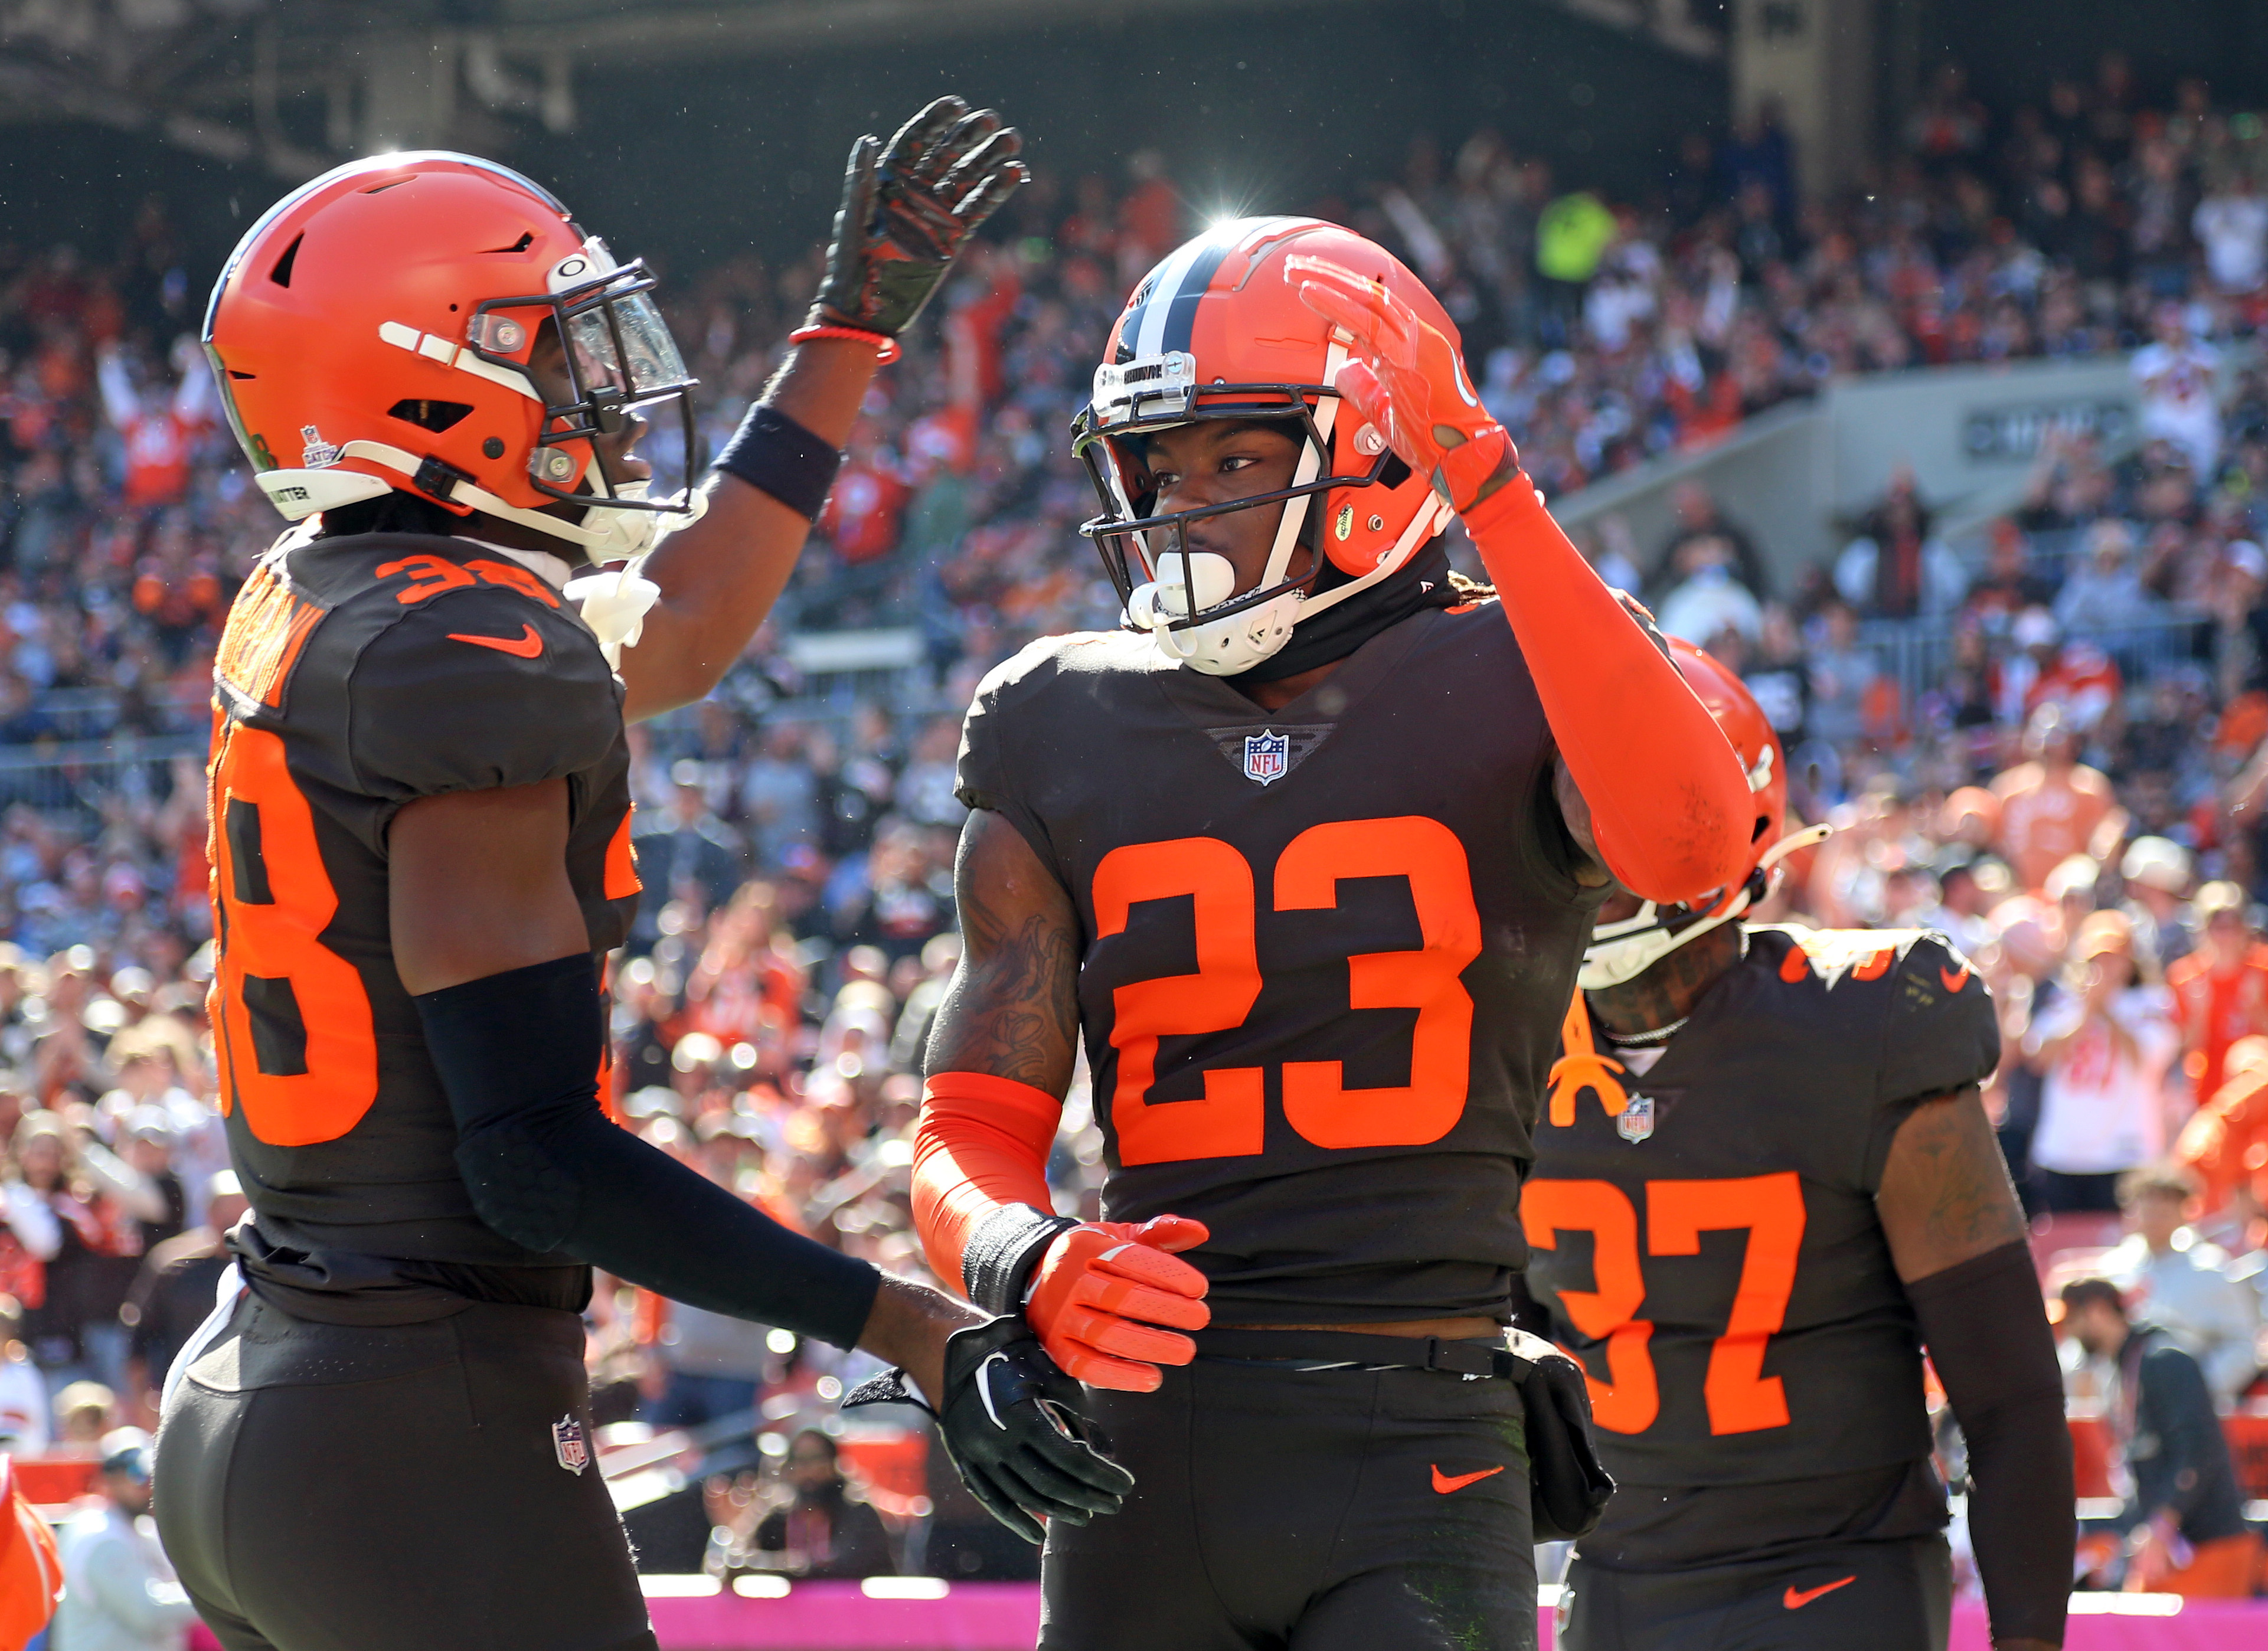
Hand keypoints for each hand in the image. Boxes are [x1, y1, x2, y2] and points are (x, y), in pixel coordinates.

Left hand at [807, 96, 1027, 340]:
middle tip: (991, 121)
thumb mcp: (854, 219)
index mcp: (889, 179)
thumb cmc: (850, 263)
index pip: (916, 141)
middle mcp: (915, 191)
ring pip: (968, 178)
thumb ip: (862, 180)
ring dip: (990, 159)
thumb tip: (869, 139)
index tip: (956, 106)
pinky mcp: (954, 237)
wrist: (865, 309)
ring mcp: (937, 213)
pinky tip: (1015, 173)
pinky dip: (996, 192)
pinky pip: (979, 209)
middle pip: (947, 155)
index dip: (935, 122)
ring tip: (1012, 141)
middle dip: (968, 137)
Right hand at [845, 1316, 1133, 1543]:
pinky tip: (1037, 1534)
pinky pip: (991, 1499)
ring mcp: (976, 1456)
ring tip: (1087, 1514)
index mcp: (1020, 1417)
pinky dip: (1015, 1518)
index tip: (1126, 1483)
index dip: (1101, 1475)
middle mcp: (996, 1443)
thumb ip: (1075, 1408)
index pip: (1071, 1458)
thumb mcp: (1046, 1368)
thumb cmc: (1007, 1351)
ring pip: (1023, 1495)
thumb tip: (1105, 1448)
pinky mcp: (963, 1462)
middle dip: (1088, 1496)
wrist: (947, 1347)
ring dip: (1058, 1509)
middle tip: (1115, 1503)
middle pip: (1051, 1482)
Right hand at [1027, 1215, 1211, 1391]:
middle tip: (1201, 1318)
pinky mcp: (1056, 1346)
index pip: (1128, 1259)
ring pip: (1105, 1334)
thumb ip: (1159, 1232)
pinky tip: (1152, 1378)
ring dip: (1149, 1346)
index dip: (1166, 1273)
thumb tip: (1200, 1232)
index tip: (1199, 1288)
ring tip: (1185, 1351)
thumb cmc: (1094, 1256)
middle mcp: (1069, 1280)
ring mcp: (1060, 1316)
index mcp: (1086, 1247)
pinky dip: (1119, 1376)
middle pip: (1120, 1297)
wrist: (1036, 1275)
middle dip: (1165, 1310)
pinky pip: (1085, 1366)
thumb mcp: (1120, 1236)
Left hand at [1287, 254, 1518, 514]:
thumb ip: (1363, 386)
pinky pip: (1370, 323)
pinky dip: (1338, 306)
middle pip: (1368, 294)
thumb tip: (1342, 369)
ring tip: (1295, 271)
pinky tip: (1311, 294)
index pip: (1372, 308)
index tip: (1307, 281)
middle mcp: (1416, 336)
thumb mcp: (1384, 410)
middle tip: (1293, 264)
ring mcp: (1419, 342)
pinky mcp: (1415, 354)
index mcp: (1411, 346)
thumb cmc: (1430, 438)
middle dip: (1329, 276)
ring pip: (1368, 300)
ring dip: (1329, 282)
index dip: (1340, 291)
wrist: (1464, 460)